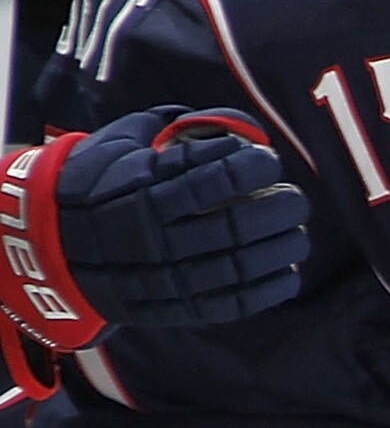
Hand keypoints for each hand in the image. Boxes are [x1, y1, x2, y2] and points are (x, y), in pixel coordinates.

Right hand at [0, 112, 309, 352]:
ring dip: (282, 249)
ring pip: (240, 266)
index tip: (268, 160)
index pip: (212, 179)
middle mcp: (156, 237)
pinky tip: (288, 271)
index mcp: (143, 193)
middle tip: (295, 198)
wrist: (52, 244)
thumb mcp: (120, 143)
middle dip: (280, 210)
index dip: (252, 168)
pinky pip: (233, 303)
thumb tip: (230, 121)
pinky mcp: (175, 306)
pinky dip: (270, 288)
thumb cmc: (96, 184)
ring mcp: (166, 277)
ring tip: (297, 234)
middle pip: (235, 225)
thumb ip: (170, 127)